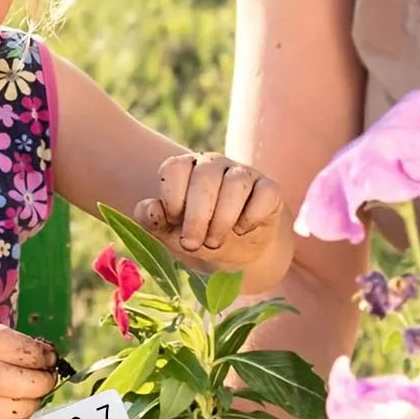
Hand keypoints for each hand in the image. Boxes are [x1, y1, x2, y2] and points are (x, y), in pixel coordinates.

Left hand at [134, 153, 291, 278]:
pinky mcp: (269, 188)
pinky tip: (242, 230)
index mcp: (186, 169)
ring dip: (223, 219)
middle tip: (191, 244)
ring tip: (214, 243)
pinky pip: (265, 194)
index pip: (175, 167)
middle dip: (196, 216)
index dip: (172, 197)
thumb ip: (152, 220)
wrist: (235, 253)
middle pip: (205, 177)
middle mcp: (214, 165)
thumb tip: (150, 207)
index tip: (171, 221)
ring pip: (236, 184)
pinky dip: (252, 216)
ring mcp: (243, 174)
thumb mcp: (170, 234)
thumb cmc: (198, 236)